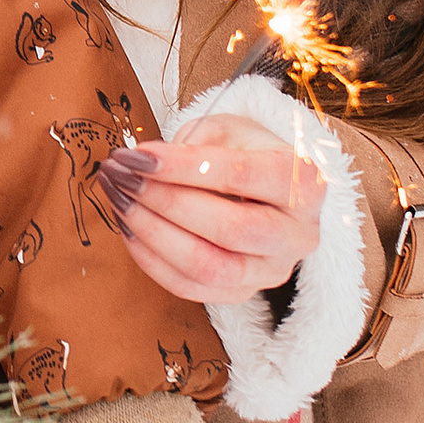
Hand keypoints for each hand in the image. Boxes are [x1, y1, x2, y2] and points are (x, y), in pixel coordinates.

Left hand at [104, 114, 324, 306]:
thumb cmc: (245, 152)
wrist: (265, 186)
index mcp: (304, 184)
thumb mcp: (228, 130)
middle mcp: (298, 234)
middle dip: (166, 203)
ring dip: (153, 234)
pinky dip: (151, 260)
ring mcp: (272, 270)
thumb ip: (195, 143)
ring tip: (119, 201)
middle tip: (123, 178)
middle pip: (230, 229)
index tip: (139, 157)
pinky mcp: (243, 293)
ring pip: (209, 267)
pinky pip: (191, 288)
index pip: (242, 176)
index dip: (184, 168)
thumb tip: (144, 164)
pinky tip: (128, 228)